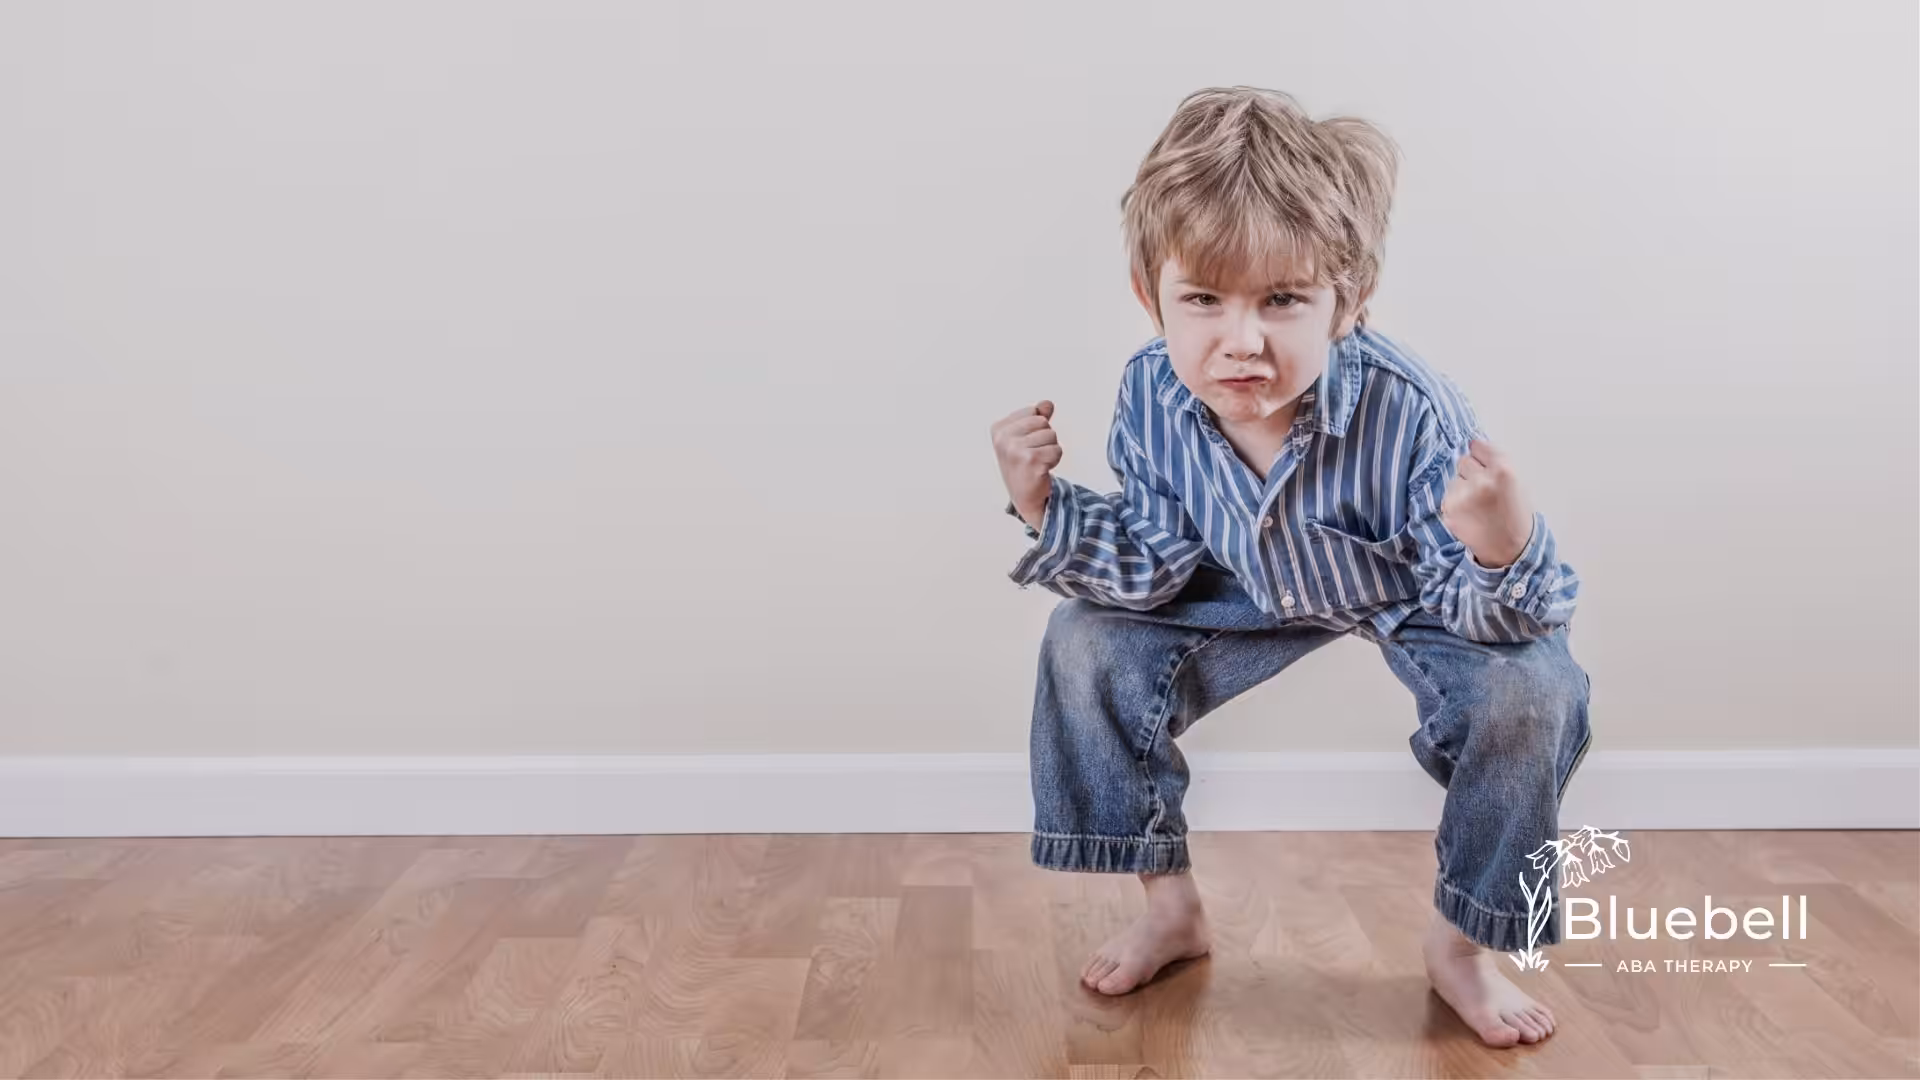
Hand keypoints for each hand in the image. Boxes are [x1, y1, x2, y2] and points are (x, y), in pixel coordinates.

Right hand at [991, 400, 1061, 530]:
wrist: (1025, 495)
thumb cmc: (1025, 464)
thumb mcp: (1026, 437)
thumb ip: (1037, 417)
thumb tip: (1047, 404)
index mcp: (998, 429)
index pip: (1033, 411)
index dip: (1036, 427)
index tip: (1026, 444)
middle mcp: (1003, 439)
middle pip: (1043, 422)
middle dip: (1045, 438)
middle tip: (1034, 455)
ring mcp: (1015, 450)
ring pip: (1051, 435)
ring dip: (1050, 450)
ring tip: (1038, 462)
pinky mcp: (1031, 461)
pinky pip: (1057, 450)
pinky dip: (1054, 460)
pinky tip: (1042, 469)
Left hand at [1439, 438, 1534, 569]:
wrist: (1509, 549)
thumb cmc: (1515, 515)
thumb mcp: (1517, 482)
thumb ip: (1496, 463)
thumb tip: (1473, 445)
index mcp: (1504, 471)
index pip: (1478, 445)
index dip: (1480, 455)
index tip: (1483, 462)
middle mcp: (1482, 481)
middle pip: (1463, 460)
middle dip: (1471, 472)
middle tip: (1484, 490)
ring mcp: (1463, 495)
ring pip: (1454, 478)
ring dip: (1462, 487)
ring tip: (1478, 505)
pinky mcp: (1449, 508)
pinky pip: (1448, 495)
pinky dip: (1456, 501)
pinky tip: (1470, 514)